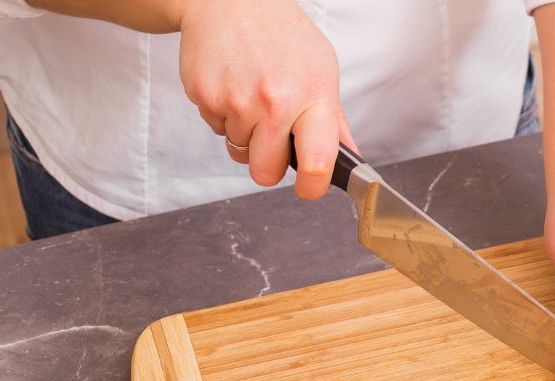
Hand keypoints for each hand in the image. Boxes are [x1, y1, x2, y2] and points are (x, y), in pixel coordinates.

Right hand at [175, 0, 352, 199]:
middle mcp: (274, 102)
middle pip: (266, 172)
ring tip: (252, 97)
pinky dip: (224, 115)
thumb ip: (334, 119)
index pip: (317, 161)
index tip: (310, 188)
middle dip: (269, 164)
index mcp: (312, 97)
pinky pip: (216, 129)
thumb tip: (349, 157)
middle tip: (273, 139)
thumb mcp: (321, 68)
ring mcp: (236, 101)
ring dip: (245, 134)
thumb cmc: (281, 34)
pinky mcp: (204, 97)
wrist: (229, 0)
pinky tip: (233, 85)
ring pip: (238, 152)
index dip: (313, 186)